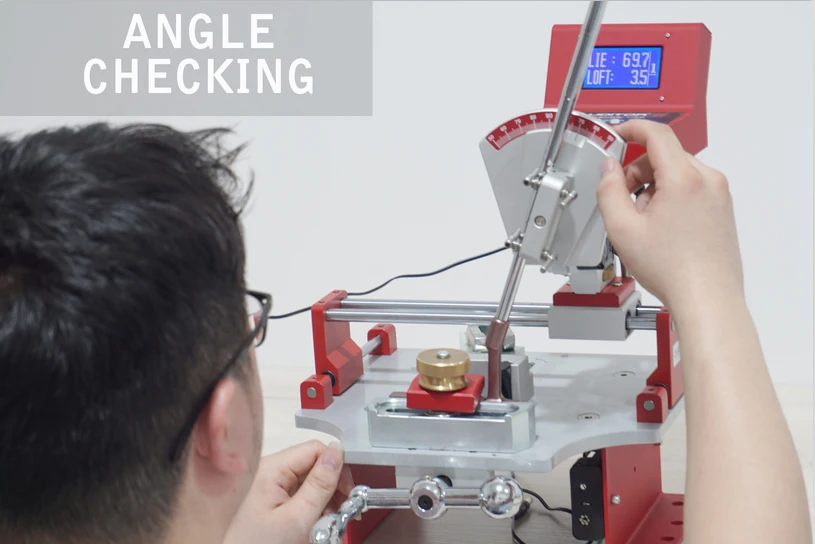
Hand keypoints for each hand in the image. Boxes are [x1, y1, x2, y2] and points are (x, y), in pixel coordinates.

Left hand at [224, 440, 354, 543]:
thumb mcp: (297, 519)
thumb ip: (319, 485)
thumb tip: (337, 451)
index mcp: (272, 468)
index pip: (315, 449)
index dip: (337, 468)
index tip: (348, 493)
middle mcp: (270, 472)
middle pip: (314, 466)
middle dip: (333, 488)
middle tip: (344, 512)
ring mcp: (270, 487)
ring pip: (311, 483)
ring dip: (326, 502)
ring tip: (329, 524)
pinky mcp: (272, 501)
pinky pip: (301, 496)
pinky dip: (314, 510)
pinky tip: (317, 525)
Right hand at [596, 120, 743, 313]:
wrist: (706, 298)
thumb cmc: (673, 269)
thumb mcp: (622, 229)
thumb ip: (609, 190)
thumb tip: (608, 169)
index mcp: (684, 179)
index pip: (657, 134)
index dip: (632, 129)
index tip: (618, 134)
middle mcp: (707, 181)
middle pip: (665, 155)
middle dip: (638, 170)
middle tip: (623, 197)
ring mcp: (719, 195)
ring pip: (678, 172)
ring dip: (654, 186)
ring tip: (643, 220)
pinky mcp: (722, 209)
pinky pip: (691, 188)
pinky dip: (671, 197)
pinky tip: (660, 227)